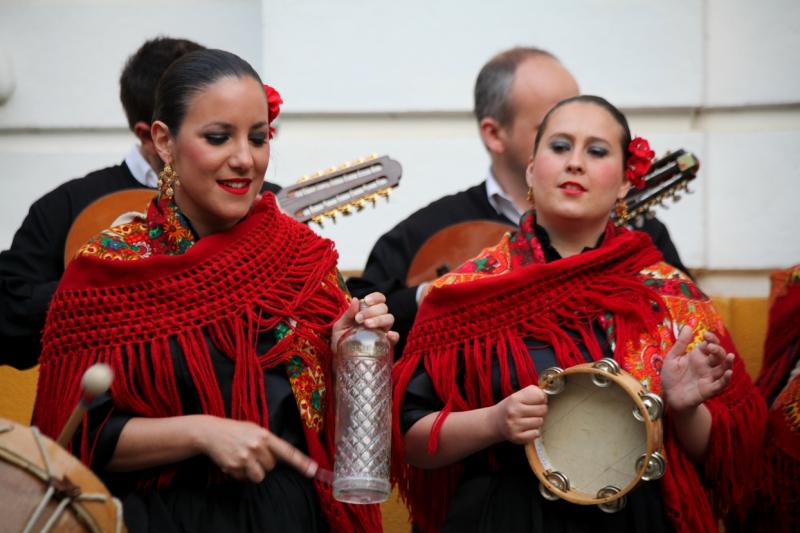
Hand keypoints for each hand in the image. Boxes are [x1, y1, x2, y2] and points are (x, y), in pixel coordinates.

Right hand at [195, 416, 317, 482]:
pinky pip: (244, 479)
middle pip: (272, 467)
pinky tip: (233, 461)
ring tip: (245, 459)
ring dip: (254, 471)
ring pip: (260, 476)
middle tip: (253, 453)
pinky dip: (240, 474)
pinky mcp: (234, 466)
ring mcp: (245, 457)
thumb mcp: (255, 429)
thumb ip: (269, 442)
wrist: (211, 432)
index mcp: (265, 435)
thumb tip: (282, 457)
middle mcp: (257, 446)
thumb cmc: (236, 430)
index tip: (313, 470)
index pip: (287, 451)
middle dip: (264, 463)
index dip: (301, 462)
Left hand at [332, 293, 398, 349]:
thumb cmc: (340, 341)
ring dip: (379, 319)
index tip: (366, 301)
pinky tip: (388, 335)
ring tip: (367, 325)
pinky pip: (395, 338)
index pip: (379, 299)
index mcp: (367, 312)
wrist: (340, 360)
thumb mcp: (340, 326)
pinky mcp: (385, 344)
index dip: (376, 297)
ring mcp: (382, 332)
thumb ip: (347, 314)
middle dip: (371, 311)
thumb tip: (355, 300)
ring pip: (389, 319)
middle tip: (359, 319)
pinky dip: (394, 335)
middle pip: (384, 308)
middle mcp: (377, 320)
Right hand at [491, 385, 547, 443]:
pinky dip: (533, 432)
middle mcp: (514, 411)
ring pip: (540, 422)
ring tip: (527, 420)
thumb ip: (532, 393)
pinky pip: (536, 434)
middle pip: (543, 410)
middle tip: (532, 412)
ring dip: (536, 421)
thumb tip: (545, 397)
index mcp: (515, 399)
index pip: (540, 396)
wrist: (493, 423)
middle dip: (540, 410)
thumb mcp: (517, 395)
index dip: (542, 399)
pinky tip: (526, 429)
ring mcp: (515, 425)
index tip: (537, 401)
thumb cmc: (510, 408)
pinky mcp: (517, 437)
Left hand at [661, 326, 734, 412]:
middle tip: (710, 346)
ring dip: (727, 363)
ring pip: (723, 369)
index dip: (711, 338)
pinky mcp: (708, 390)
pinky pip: (720, 385)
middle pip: (719, 355)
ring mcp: (709, 377)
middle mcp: (706, 366)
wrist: (669, 396)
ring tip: (730, 356)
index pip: (710, 344)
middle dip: (717, 349)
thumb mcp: (672, 358)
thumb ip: (681, 344)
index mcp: (698, 356)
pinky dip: (725, 379)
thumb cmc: (671, 376)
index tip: (705, 334)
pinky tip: (728, 373)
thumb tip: (688, 327)